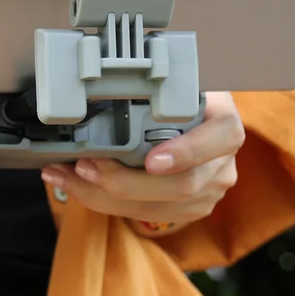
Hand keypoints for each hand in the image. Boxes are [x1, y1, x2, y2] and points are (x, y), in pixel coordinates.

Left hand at [39, 92, 243, 233]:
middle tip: (86, 165)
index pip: (219, 140)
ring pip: (158, 207)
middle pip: (181, 186)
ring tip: (67, 176)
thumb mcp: (181, 81)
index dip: (186, 153)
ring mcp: (208, 192)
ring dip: (104, 196)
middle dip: (125, 181)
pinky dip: (106, 202)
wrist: (197, 118)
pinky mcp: (188, 208)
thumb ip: (161, 87)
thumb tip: (108, 87)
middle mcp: (222, 164)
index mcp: (226, 126)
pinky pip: (146, 214)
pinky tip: (79, 187)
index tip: (152, 160)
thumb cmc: (184, 96)